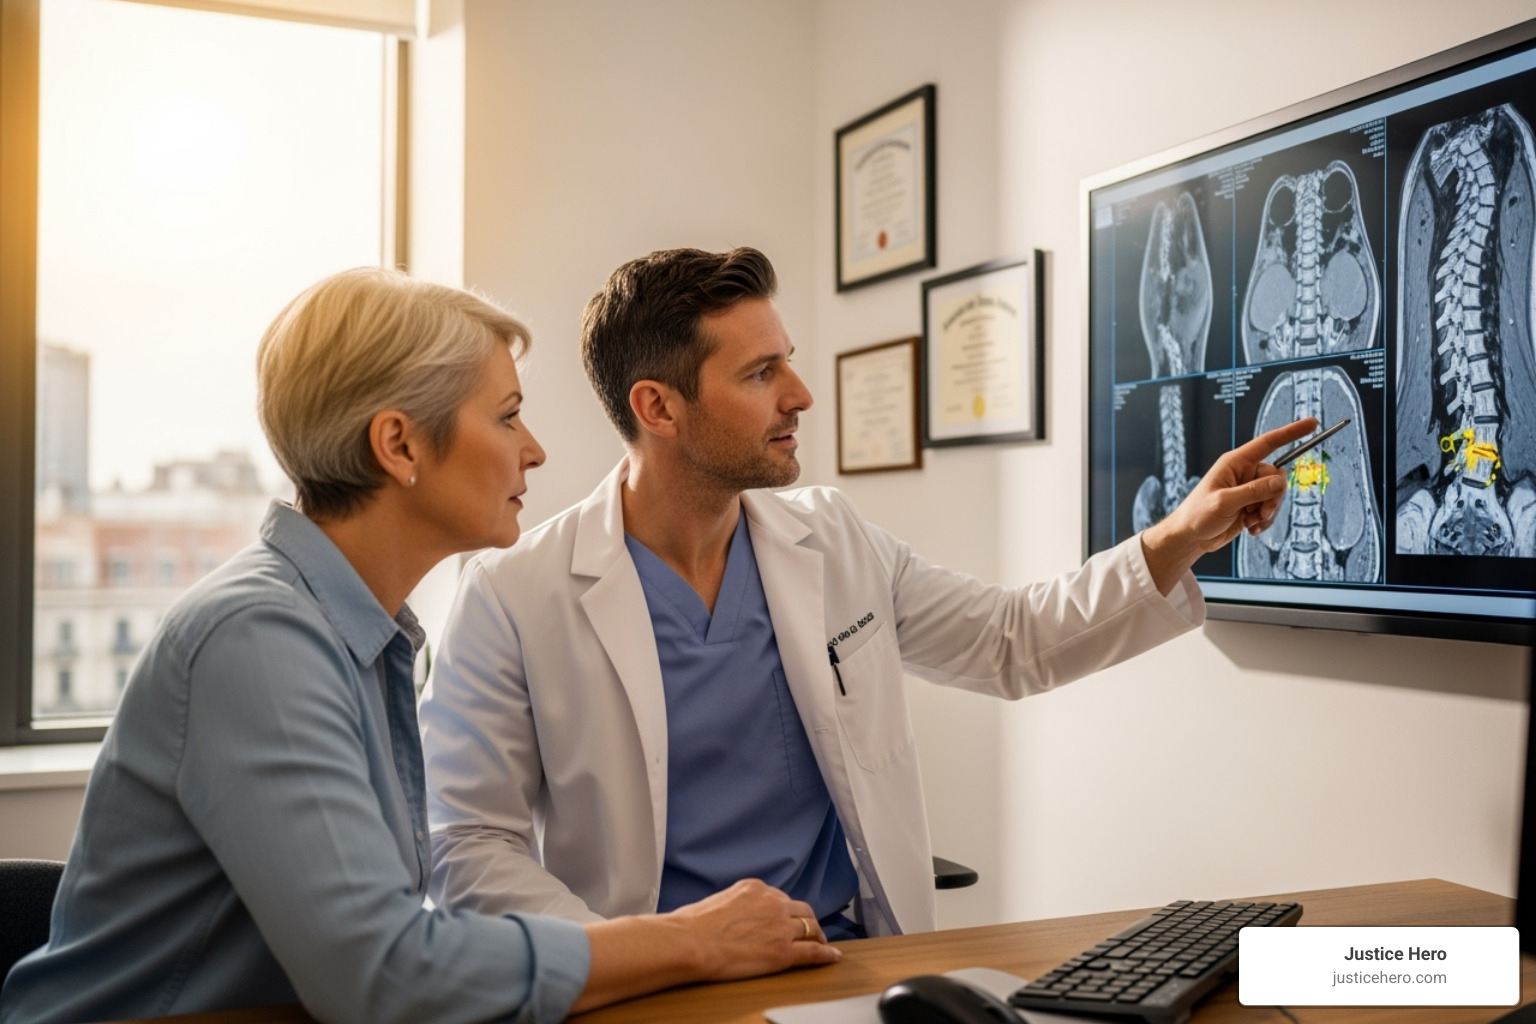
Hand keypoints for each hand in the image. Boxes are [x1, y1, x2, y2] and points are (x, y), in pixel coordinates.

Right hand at [669, 878, 840, 980]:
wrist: (690, 943)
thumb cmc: (692, 925)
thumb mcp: (718, 901)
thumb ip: (736, 905)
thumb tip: (734, 916)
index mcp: (755, 888)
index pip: (780, 898)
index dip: (786, 911)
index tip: (787, 918)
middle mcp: (772, 902)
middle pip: (801, 910)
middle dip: (807, 920)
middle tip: (810, 930)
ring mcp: (780, 927)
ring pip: (810, 928)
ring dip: (817, 936)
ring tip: (820, 943)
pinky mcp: (783, 951)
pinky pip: (813, 951)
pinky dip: (826, 954)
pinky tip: (832, 956)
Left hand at [1140, 417, 1316, 593]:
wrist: (1191, 537)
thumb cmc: (1197, 515)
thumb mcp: (1224, 502)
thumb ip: (1253, 491)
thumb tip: (1280, 481)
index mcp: (1235, 463)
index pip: (1268, 443)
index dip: (1291, 432)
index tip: (1312, 423)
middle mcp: (1244, 473)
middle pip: (1277, 476)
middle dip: (1273, 497)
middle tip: (1259, 513)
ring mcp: (1249, 490)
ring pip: (1276, 495)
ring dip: (1267, 512)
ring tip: (1250, 522)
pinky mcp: (1251, 505)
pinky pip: (1271, 509)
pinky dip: (1264, 521)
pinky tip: (1250, 528)